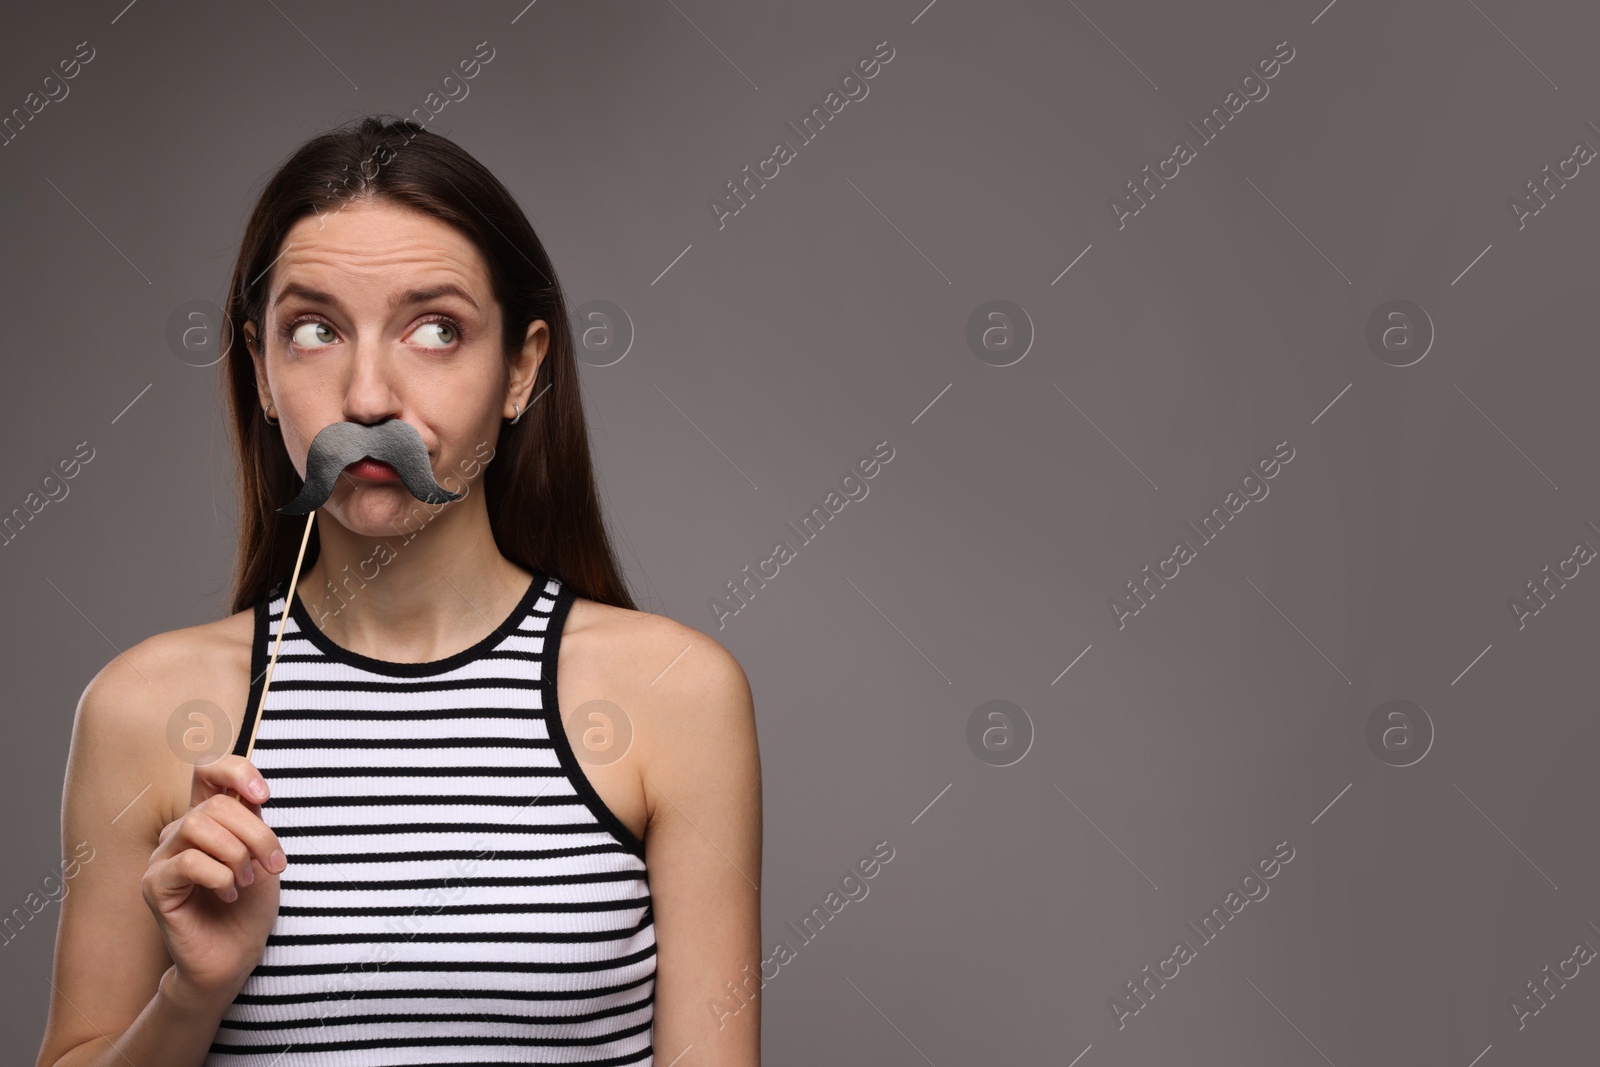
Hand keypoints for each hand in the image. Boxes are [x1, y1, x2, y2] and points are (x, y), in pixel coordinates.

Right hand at [142, 754, 285, 1004]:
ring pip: (199, 824)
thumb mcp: (262, 854)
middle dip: (256, 833)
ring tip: (245, 881)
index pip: (207, 771)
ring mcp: (162, 858)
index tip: (264, 796)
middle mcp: (180, 832)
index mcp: (207, 819)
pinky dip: (219, 876)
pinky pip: (188, 861)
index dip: (236, 771)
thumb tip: (250, 792)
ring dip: (236, 854)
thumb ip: (252, 820)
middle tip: (274, 866)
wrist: (236, 955)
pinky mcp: (154, 885)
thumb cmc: (250, 906)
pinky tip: (228, 895)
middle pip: (217, 803)